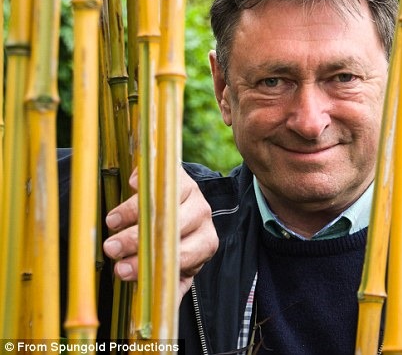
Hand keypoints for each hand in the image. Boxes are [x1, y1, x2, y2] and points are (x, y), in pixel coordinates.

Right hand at [103, 167, 218, 299]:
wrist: (178, 203)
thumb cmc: (175, 241)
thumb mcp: (177, 265)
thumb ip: (171, 283)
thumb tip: (161, 314)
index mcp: (206, 242)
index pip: (183, 255)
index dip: (149, 264)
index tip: (121, 270)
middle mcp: (203, 215)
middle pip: (172, 227)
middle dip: (137, 240)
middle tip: (110, 247)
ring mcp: (191, 191)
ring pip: (163, 202)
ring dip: (133, 212)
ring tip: (110, 223)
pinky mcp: (177, 173)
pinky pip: (160, 176)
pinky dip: (142, 183)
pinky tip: (129, 187)